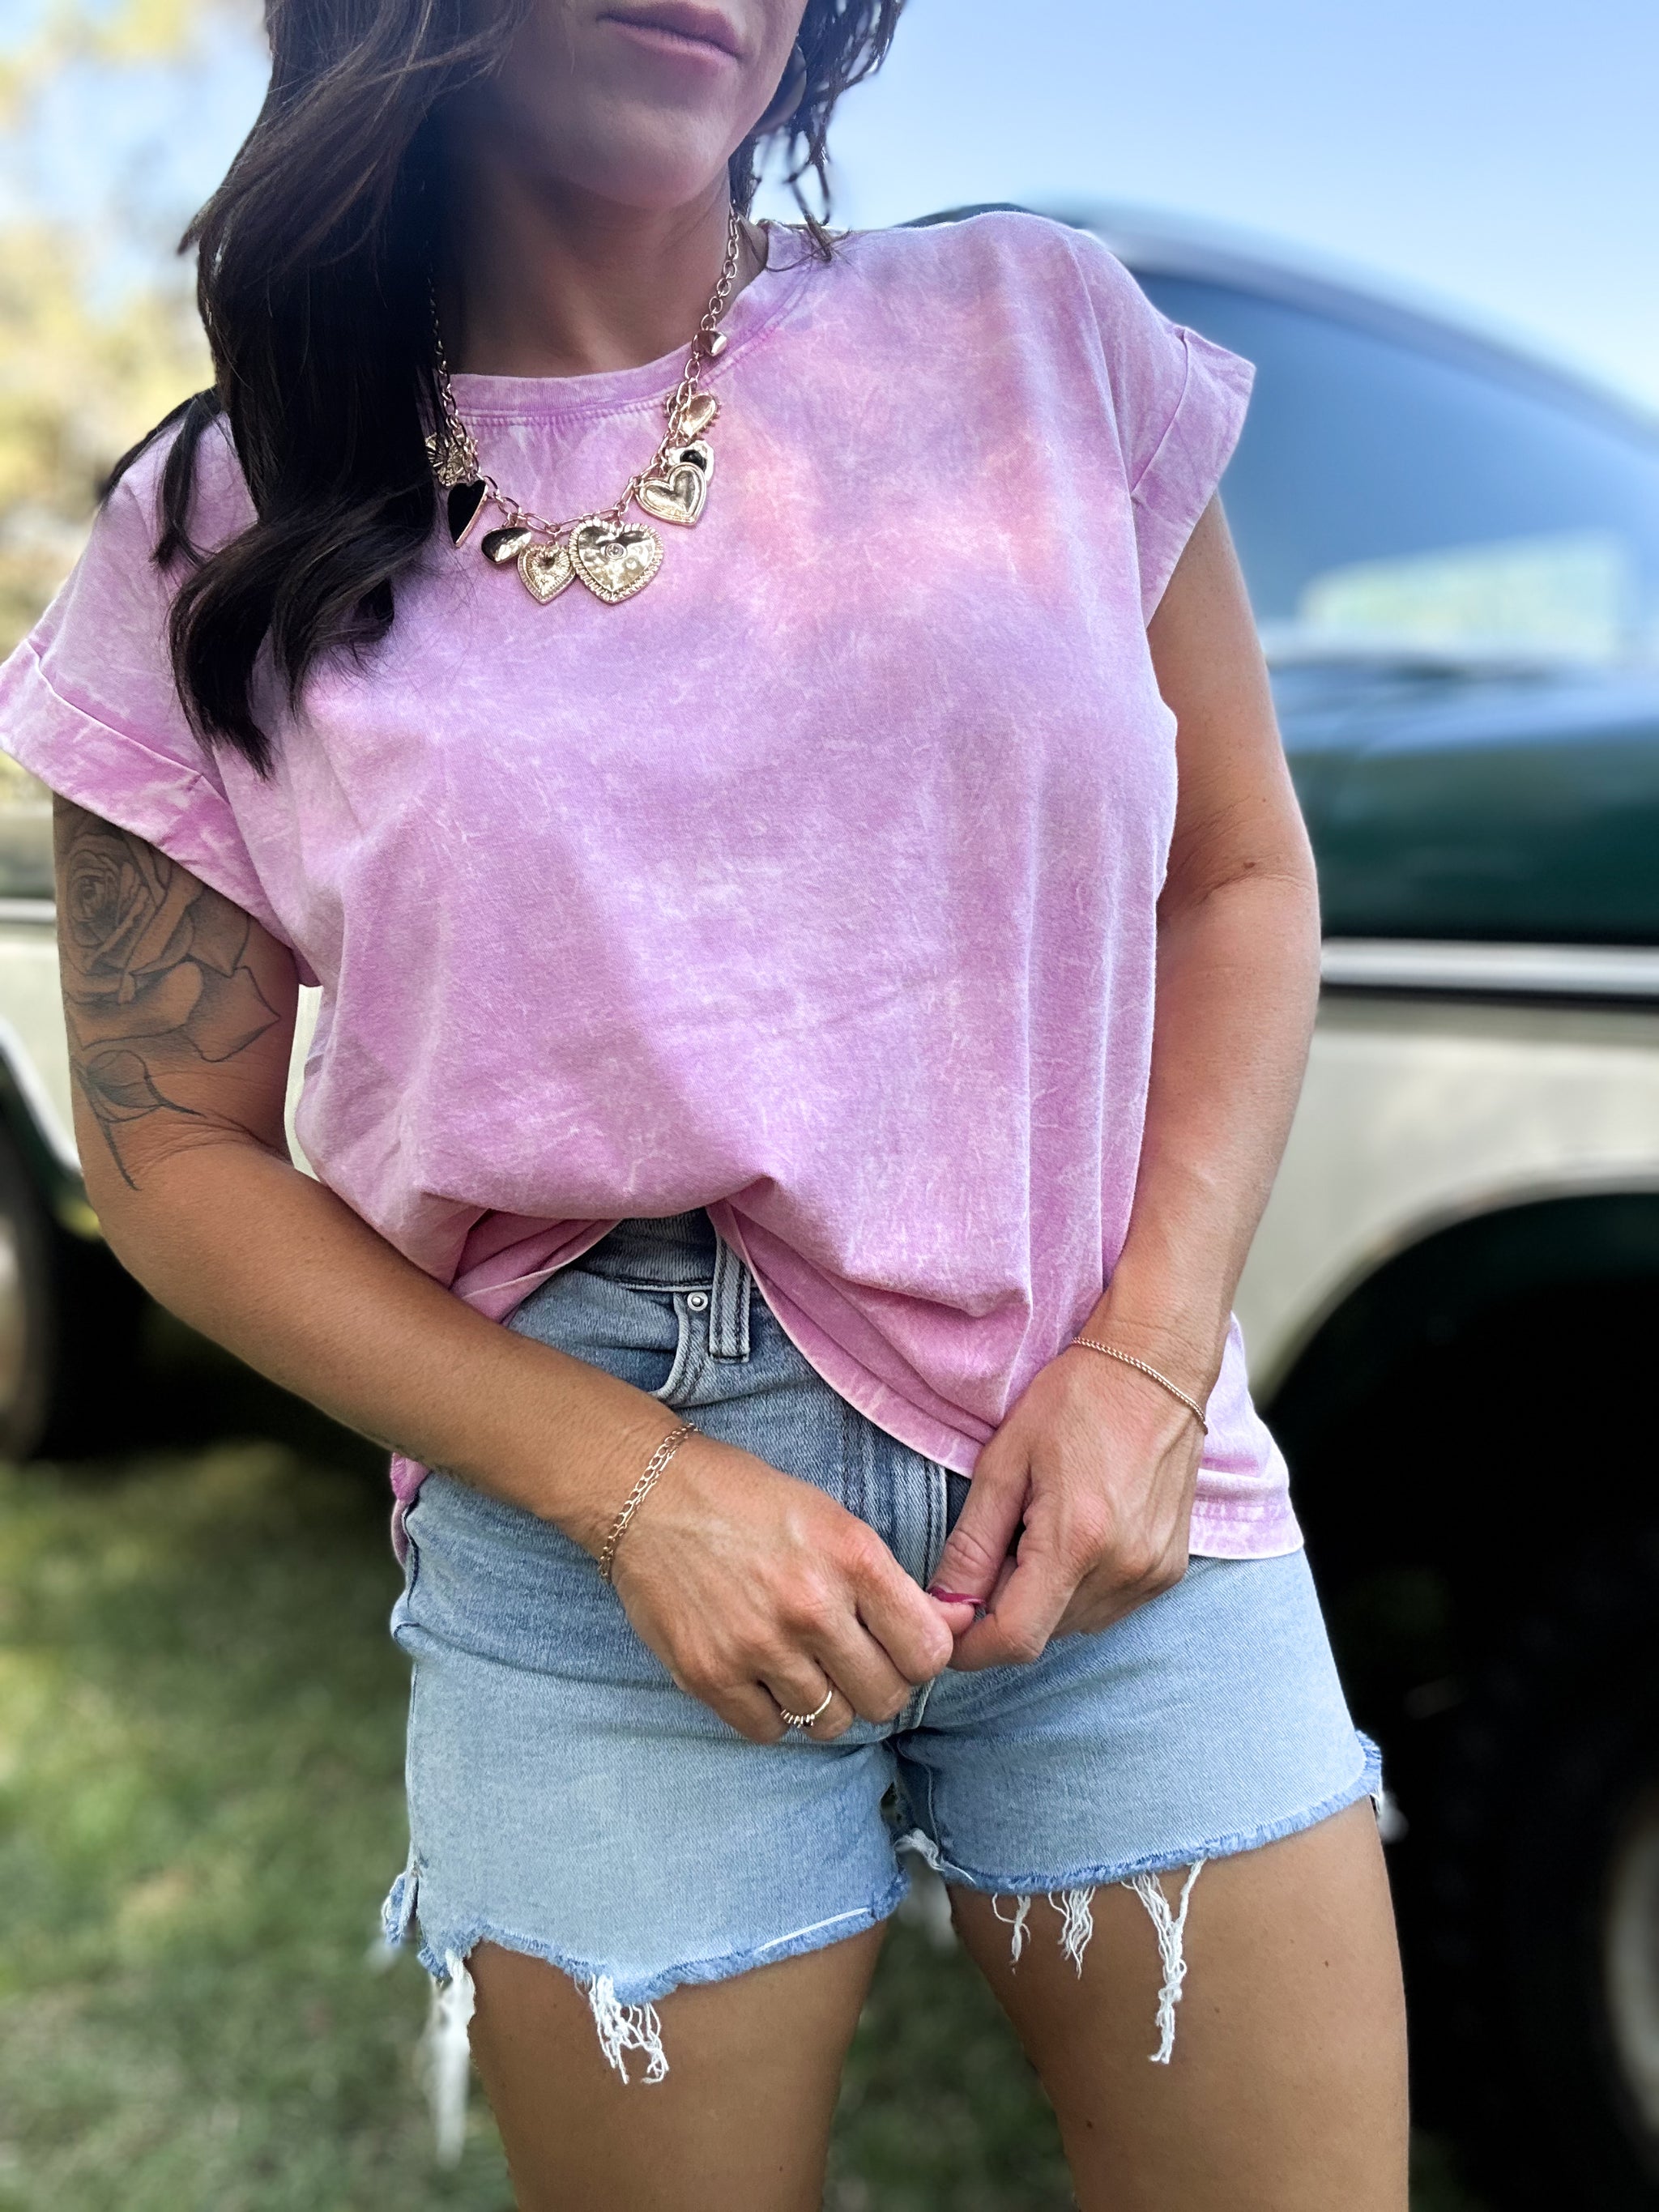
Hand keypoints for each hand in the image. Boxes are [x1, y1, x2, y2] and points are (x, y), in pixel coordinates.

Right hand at [608, 1431, 955, 1742]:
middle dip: (876, 1685)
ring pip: (830, 1723)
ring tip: (802, 1663)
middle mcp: (810, 1607)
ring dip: (824, 1700)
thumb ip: (892, 1582)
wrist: (647, 1493)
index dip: (921, 1657)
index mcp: (852, 1557)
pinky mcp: (709, 1675)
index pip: (928, 1653)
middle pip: (884, 1699)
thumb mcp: (833, 1519)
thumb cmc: (748, 1500)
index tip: (902, 1648)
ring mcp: (757, 1646)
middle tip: (852, 1660)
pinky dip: (772, 1712)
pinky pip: (770, 1730)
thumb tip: (957, 1627)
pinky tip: (761, 1673)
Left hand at [927, 1345, 1207, 1669]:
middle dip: (1004, 1607)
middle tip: (999, 1542)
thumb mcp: (1004, 1463)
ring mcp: (1152, 1575)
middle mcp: (1123, 1569)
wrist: (1155, 1369)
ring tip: (1041, 1528)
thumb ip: (971, 1545)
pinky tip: (1076, 1533)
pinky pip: (1105, 1607)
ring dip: (1043, 1598)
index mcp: (1076, 1541)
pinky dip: (1078, 1587)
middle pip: (1042, 1633)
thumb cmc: (1074, 1401)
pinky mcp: (1169, 1571)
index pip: (1014, 1640)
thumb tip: (943, 1609)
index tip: (945, 1623)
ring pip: (1072, 1625)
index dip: (969, 1645)